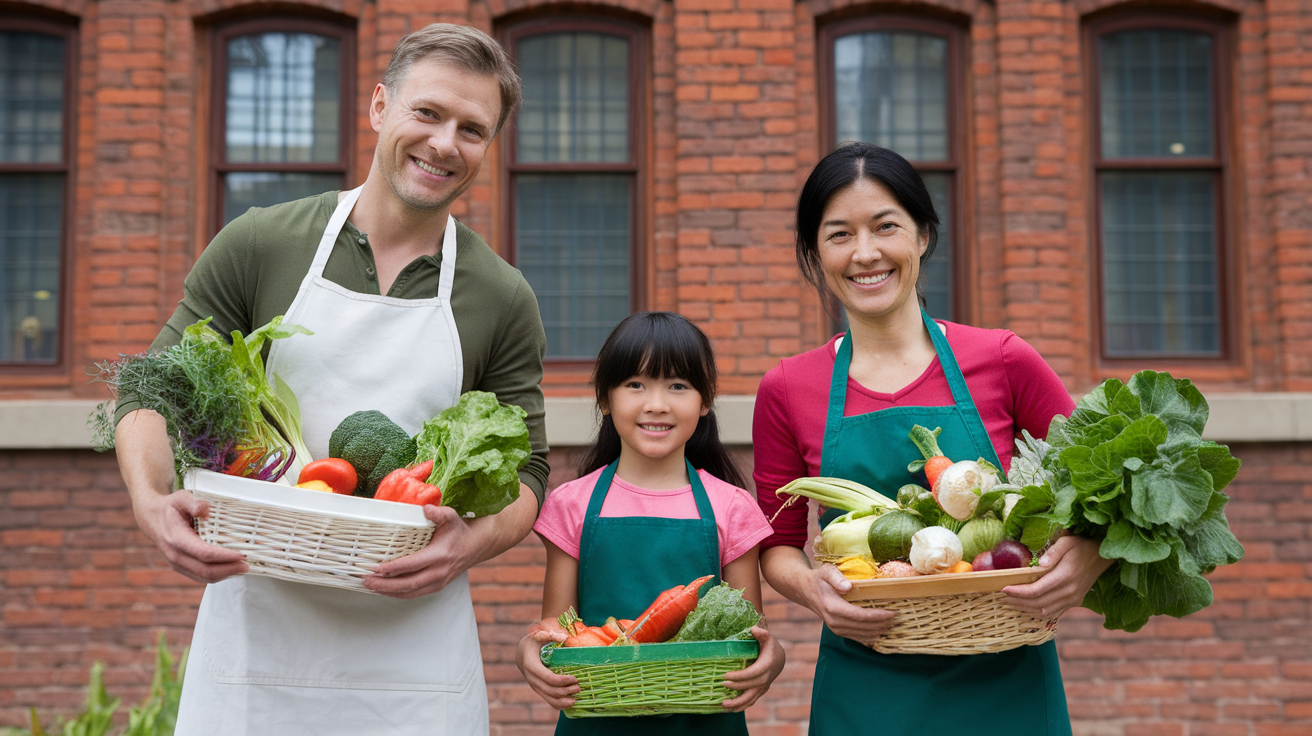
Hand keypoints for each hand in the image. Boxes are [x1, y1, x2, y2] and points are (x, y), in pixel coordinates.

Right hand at [134, 489, 246, 583]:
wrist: (151, 518)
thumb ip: (194, 502)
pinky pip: (200, 576)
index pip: (204, 554)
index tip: (242, 554)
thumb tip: (206, 510)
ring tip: (242, 568)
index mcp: (176, 539)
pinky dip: (217, 575)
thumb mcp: (181, 498)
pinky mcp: (181, 567)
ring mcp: (177, 564)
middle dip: (229, 570)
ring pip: (203, 577)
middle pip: (205, 571)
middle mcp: (175, 555)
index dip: (224, 557)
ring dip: (224, 575)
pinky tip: (229, 569)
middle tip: (247, 564)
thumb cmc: (170, 507)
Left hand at [364, 504, 480, 598]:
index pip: (412, 565)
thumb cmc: (460, 532)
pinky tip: (385, 590)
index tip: (377, 568)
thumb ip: (438, 512)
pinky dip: (397, 594)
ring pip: (409, 593)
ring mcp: (438, 582)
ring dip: (388, 592)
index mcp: (440, 555)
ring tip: (370, 587)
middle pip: (407, 584)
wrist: (475, 547)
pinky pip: (414, 594)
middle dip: (384, 584)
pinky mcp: (436, 587)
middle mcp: (439, 572)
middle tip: (366, 580)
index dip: (393, 568)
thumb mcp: (451, 517)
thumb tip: (425, 508)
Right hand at [515, 623, 578, 709]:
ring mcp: (535, 686)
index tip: (575, 678)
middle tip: (579, 687)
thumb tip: (564, 637)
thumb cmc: (532, 643)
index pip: (549, 678)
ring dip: (564, 701)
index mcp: (532, 666)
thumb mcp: (538, 635)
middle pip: (551, 691)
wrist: (521, 653)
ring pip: (549, 699)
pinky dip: (559, 705)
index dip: (563, 681)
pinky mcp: (539, 690)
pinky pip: (548, 701)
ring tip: (576, 698)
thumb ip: (549, 634)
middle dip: (566, 691)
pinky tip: (570, 703)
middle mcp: (532, 679)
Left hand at [721, 626, 785, 710]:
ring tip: (723, 705)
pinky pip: (751, 701)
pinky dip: (741, 706)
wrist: (780, 659)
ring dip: (737, 704)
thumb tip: (754, 630)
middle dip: (734, 688)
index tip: (725, 676)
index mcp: (766, 666)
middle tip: (720, 685)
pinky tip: (730, 709)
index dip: (738, 677)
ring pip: (750, 699)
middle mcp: (765, 679)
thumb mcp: (767, 638)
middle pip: (749, 687)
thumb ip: (762, 633)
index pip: (751, 674)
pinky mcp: (760, 691)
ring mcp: (763, 687)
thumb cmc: (770, 647)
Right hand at [808, 565, 895, 645]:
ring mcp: (836, 629)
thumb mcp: (826, 571)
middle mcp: (834, 622)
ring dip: (879, 631)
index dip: (879, 616)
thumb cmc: (819, 579)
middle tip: (899, 617)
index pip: (861, 616)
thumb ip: (836, 577)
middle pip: (864, 627)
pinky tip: (881, 631)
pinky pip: (858, 638)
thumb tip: (848, 587)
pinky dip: (871, 636)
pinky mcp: (838, 631)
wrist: (805, 590)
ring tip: (894, 624)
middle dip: (883, 624)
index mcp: (833, 608)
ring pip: (863, 635)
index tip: (893, 612)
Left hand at [1001, 535, 1113, 618]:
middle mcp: (1069, 592)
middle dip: (1018, 601)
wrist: (1101, 557)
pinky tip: (1027, 608)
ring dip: (1026, 609)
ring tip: (1011, 603)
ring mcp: (1073, 599)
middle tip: (1002, 597)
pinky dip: (1038, 613)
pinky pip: (1054, 613)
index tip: (1004, 589)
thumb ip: (1054, 552)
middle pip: (1038, 603)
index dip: (1018, 592)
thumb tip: (1040, 563)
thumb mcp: (1067, 542)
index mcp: (1065, 576)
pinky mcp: (1074, 602)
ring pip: (1045, 611)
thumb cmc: (1081, 547)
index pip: (1037, 590)